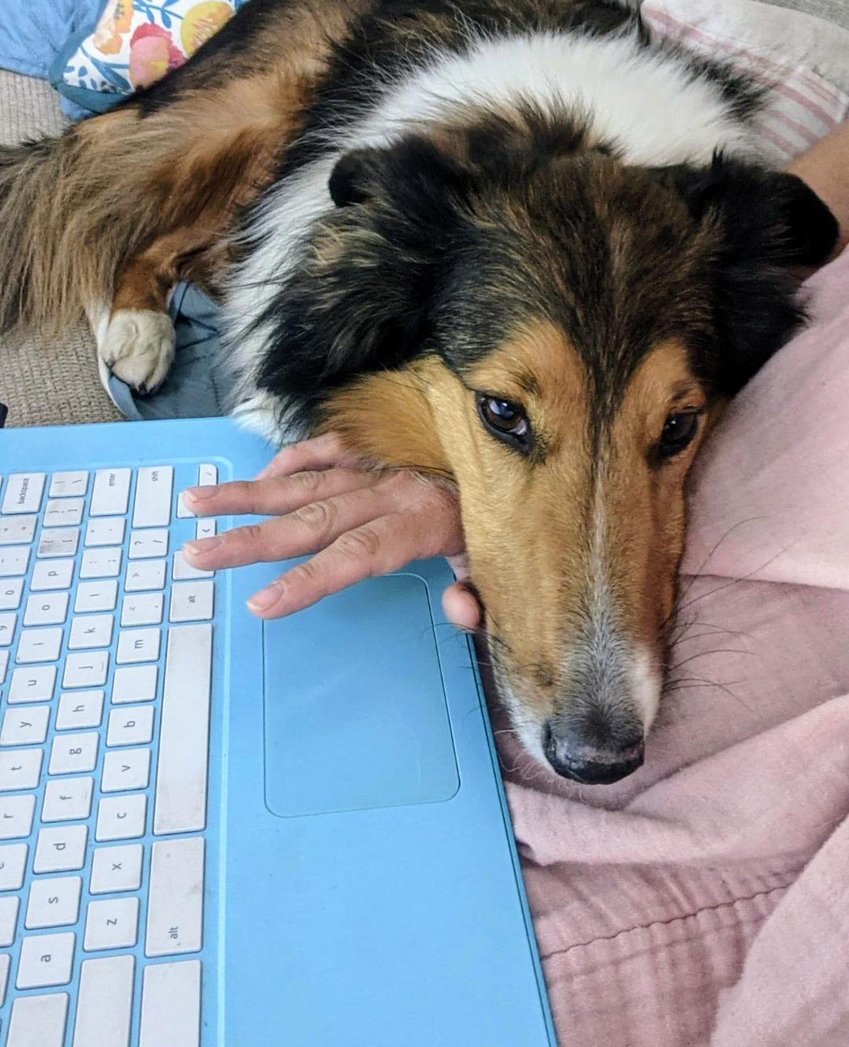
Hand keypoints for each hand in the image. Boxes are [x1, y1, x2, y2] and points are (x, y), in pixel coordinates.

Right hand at [181, 432, 482, 627]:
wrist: (518, 432)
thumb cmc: (508, 506)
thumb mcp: (505, 556)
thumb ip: (481, 591)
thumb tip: (461, 614)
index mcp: (421, 520)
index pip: (354, 555)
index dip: (307, 580)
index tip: (260, 602)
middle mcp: (391, 487)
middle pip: (312, 518)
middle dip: (251, 539)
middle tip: (197, 555)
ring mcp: (381, 459)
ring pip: (306, 478)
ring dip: (249, 493)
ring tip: (198, 504)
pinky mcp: (379, 437)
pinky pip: (329, 444)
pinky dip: (294, 457)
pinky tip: (260, 476)